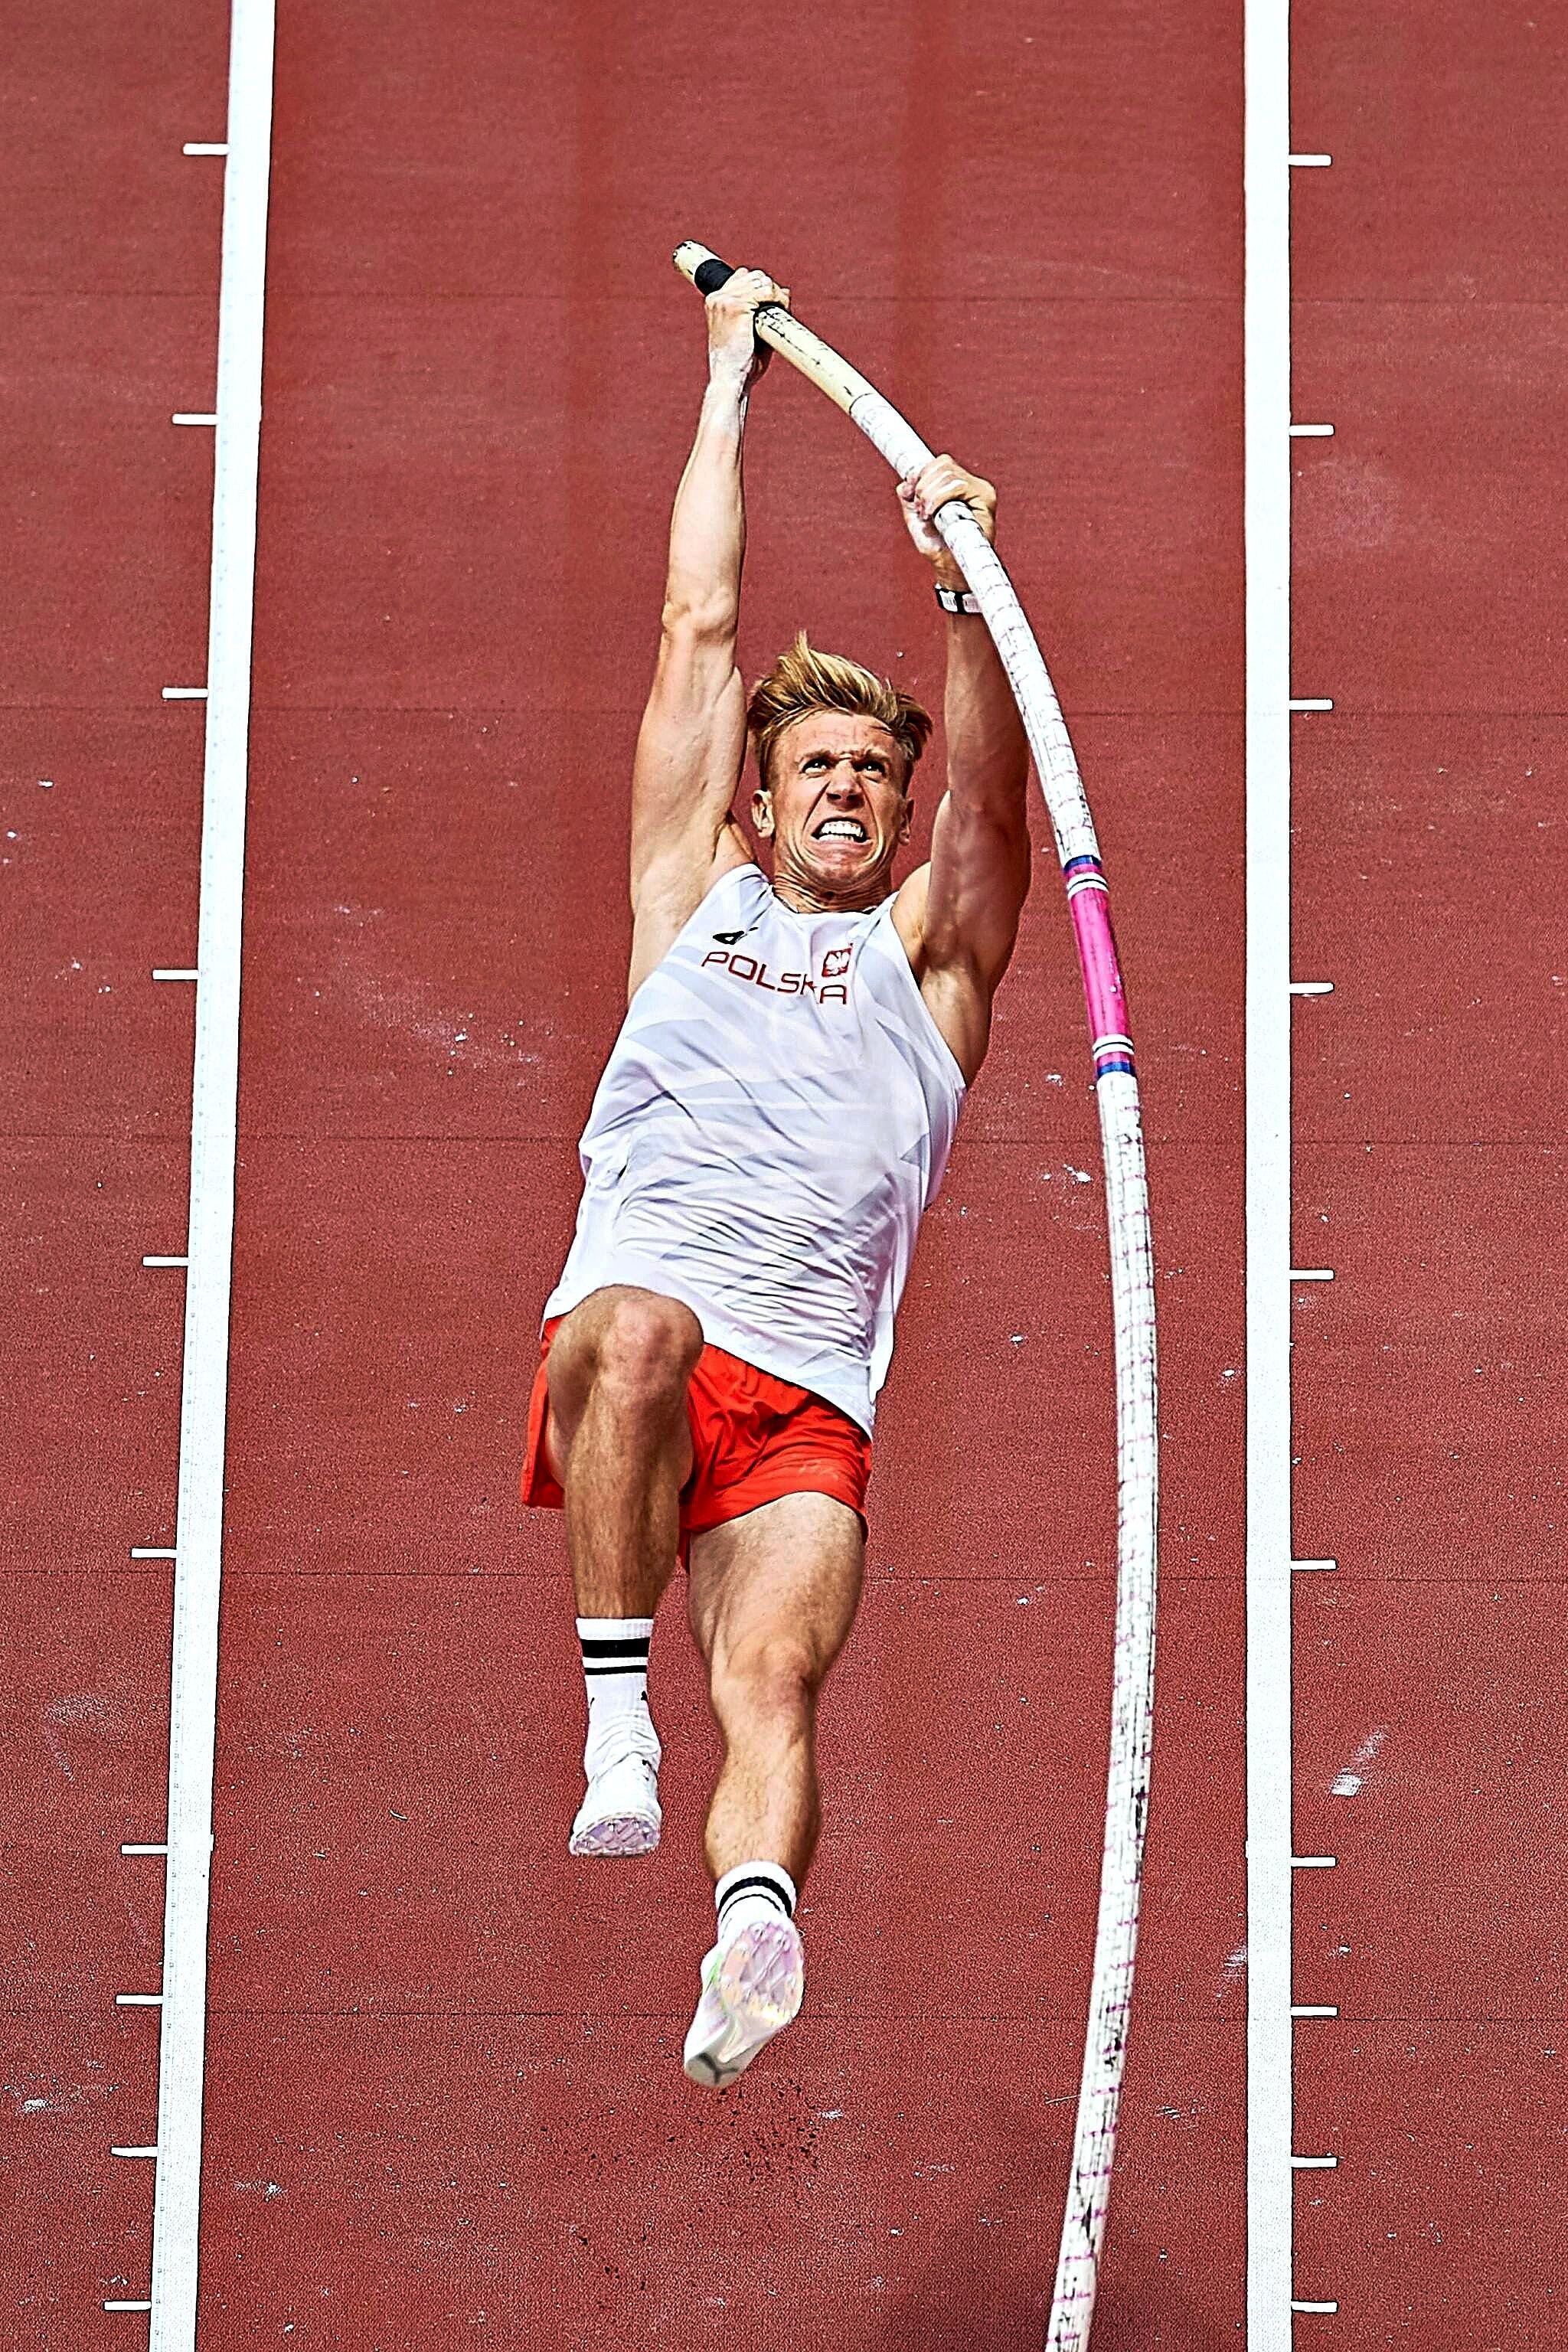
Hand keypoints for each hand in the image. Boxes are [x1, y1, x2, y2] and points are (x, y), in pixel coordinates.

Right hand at [706, 267, 790, 391]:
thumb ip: (762, 310)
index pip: (743, 276)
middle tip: (781, 309)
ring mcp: (725, 301)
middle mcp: (717, 298)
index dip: (761, 287)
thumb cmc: (742, 365)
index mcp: (716, 302)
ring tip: (782, 311)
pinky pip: (766, 291)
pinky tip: (782, 310)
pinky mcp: (737, 306)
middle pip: (754, 276)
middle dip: (771, 289)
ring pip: (762, 281)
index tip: (773, 303)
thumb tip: (785, 291)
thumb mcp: (749, 332)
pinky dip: (778, 299)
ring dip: (777, 294)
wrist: (731, 381)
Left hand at [897, 454, 995, 588]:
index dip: (921, 473)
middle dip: (923, 485)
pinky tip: (933, 513)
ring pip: (949, 473)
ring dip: (929, 493)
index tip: (910, 494)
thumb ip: (909, 498)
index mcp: (958, 485)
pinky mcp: (986, 499)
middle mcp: (972, 484)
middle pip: (943, 464)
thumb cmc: (938, 546)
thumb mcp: (916, 518)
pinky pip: (959, 485)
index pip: (941, 464)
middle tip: (919, 509)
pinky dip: (939, 497)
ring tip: (926, 514)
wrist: (951, 569)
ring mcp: (981, 490)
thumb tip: (905, 481)